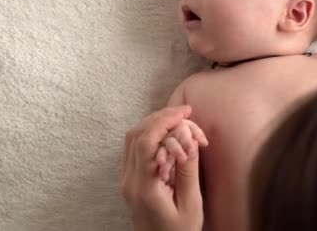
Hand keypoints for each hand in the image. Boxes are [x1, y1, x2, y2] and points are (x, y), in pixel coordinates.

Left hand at [121, 106, 206, 230]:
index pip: (146, 142)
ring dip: (154, 123)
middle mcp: (129, 181)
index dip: (164, 121)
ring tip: (178, 120)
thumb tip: (189, 139)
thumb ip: (188, 171)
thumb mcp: (190, 205)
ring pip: (132, 139)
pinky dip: (149, 134)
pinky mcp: (130, 181)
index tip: (185, 112)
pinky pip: (133, 148)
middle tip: (184, 113)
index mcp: (143, 187)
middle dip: (161, 117)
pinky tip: (167, 134)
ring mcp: (126, 180)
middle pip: (136, 135)